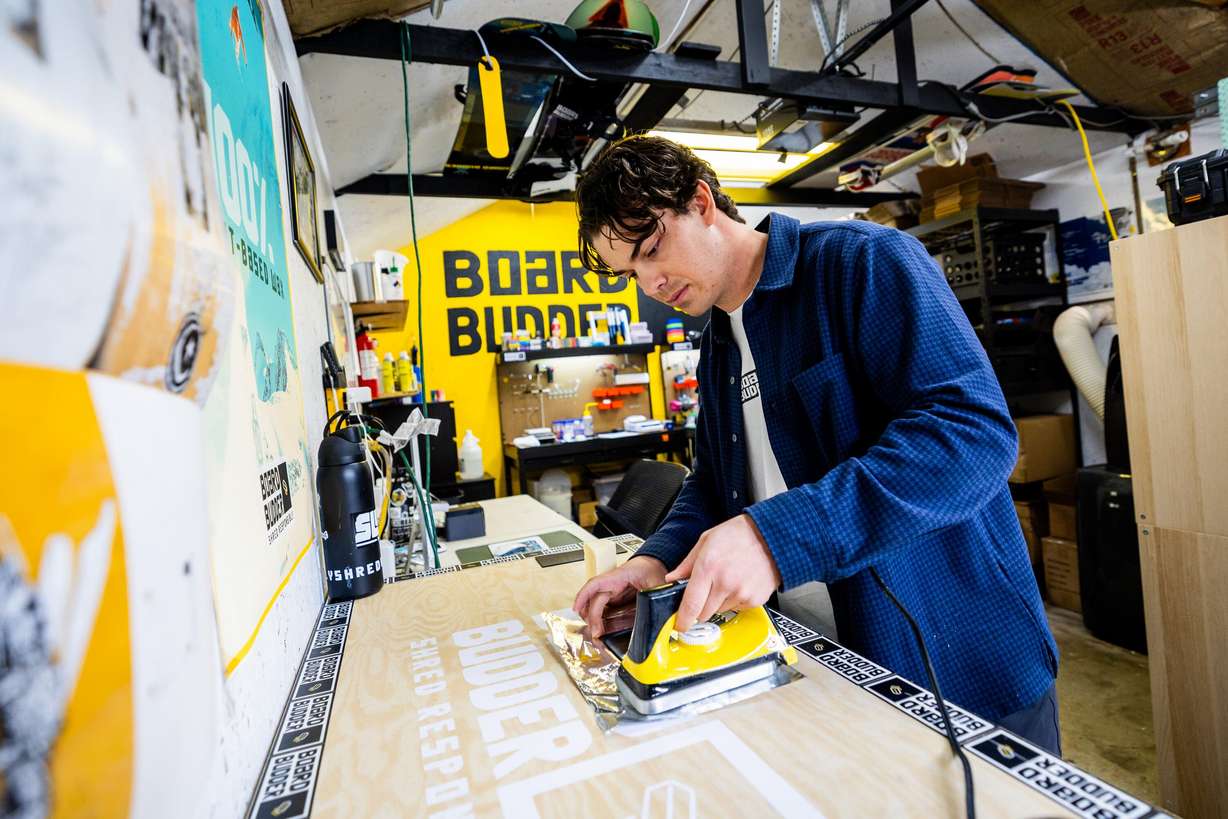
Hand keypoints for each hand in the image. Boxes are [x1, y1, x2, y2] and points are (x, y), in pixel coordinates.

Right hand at [573, 555, 666, 638]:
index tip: (576, 608)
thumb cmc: (651, 569)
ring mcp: (612, 591)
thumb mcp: (657, 583)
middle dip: (591, 617)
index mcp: (619, 576)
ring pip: (595, 605)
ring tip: (597, 632)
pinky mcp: (615, 598)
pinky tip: (601, 628)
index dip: (583, 596)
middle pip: (594, 600)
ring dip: (592, 618)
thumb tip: (655, 613)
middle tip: (596, 632)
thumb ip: (655, 596)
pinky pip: (603, 608)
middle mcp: (612, 584)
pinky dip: (599, 618)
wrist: (653, 564)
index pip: (595, 584)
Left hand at [665, 514, 781, 632]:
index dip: (682, 620)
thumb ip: (687, 564)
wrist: (772, 536)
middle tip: (706, 590)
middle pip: (703, 614)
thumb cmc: (740, 535)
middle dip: (700, 606)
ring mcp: (741, 593)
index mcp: (709, 567)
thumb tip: (672, 578)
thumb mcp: (706, 541)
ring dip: (718, 602)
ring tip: (727, 580)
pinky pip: (736, 609)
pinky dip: (734, 600)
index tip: (679, 625)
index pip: (690, 605)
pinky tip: (739, 582)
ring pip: (719, 611)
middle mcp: (725, 583)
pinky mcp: (754, 600)